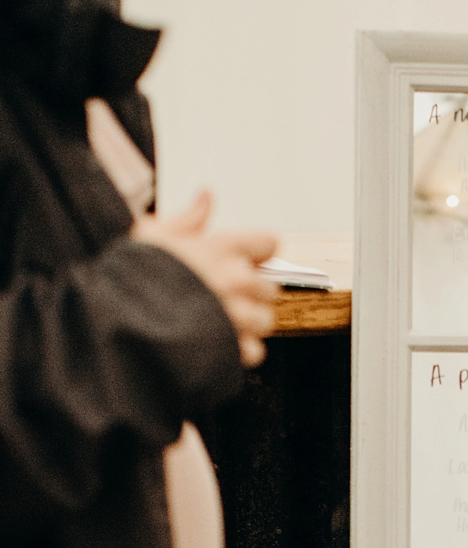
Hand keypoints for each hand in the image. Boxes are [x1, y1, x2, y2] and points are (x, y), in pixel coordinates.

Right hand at [132, 190, 277, 365]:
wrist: (118, 319)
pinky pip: (255, 351)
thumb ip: (187, 218)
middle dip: (251, 293)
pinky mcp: (232, 348)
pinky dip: (241, 350)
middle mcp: (235, 280)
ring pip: (264, 320)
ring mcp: (236, 315)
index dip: (256, 253)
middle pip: (269, 287)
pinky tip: (220, 344)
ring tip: (220, 322)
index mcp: (219, 247)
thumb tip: (207, 196)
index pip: (268, 243)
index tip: (242, 260)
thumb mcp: (152, 235)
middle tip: (223, 296)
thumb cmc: (131, 275)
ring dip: (247, 324)